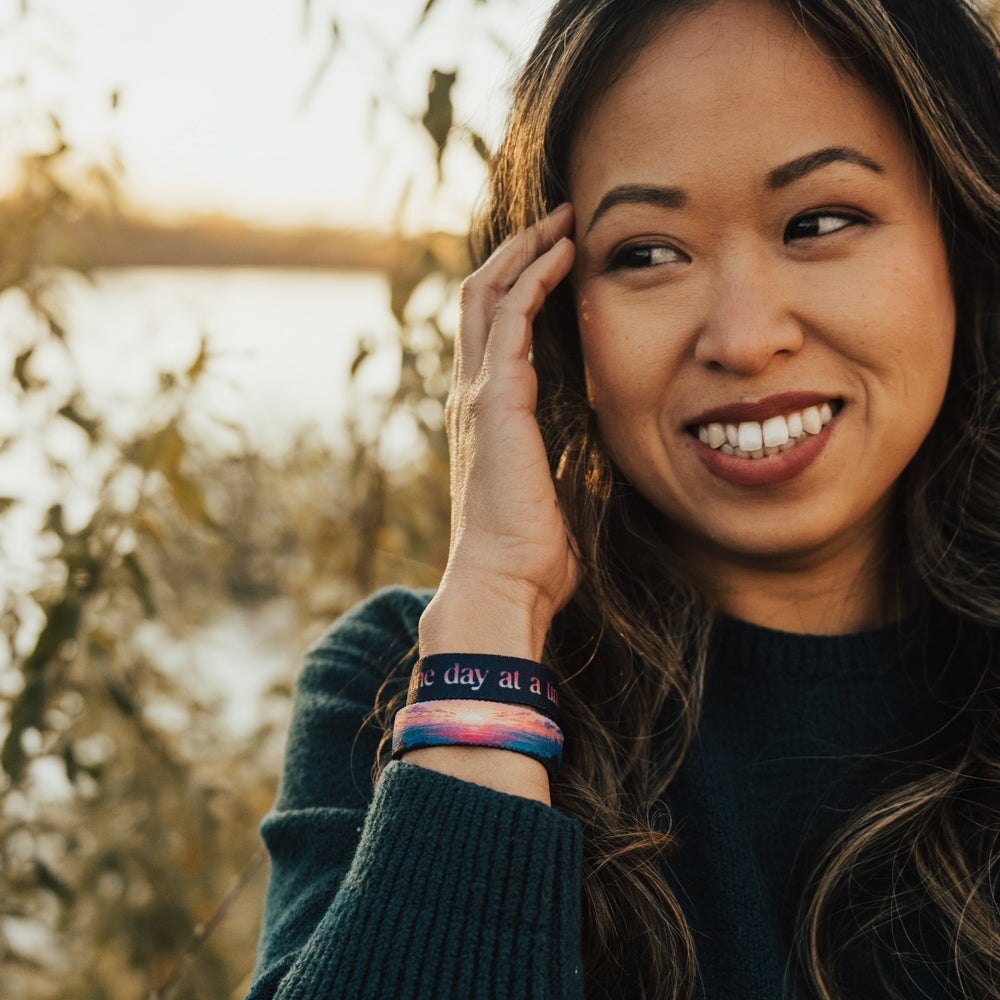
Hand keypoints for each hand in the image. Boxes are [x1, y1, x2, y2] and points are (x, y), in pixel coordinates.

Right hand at [421, 204, 577, 661]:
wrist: (504, 583)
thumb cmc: (532, 553)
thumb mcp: (556, 492)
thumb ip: (567, 461)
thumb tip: (600, 457)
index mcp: (486, 416)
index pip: (493, 332)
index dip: (519, 289)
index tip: (558, 261)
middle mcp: (472, 395)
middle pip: (481, 300)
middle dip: (517, 254)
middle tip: (558, 222)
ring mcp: (477, 394)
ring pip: (488, 295)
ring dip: (524, 252)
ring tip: (561, 221)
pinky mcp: (495, 400)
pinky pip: (509, 318)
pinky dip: (533, 278)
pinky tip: (563, 254)